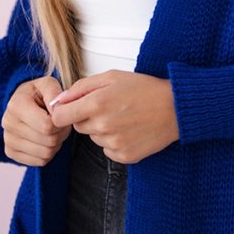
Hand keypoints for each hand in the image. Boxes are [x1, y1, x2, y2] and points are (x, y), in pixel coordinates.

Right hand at [1, 76, 71, 165]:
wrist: (22, 102)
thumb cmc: (38, 93)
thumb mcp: (48, 84)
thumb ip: (54, 93)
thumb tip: (58, 111)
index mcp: (16, 105)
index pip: (47, 126)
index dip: (61, 123)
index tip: (61, 115)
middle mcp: (8, 123)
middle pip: (49, 141)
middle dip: (61, 133)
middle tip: (60, 124)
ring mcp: (7, 140)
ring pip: (46, 153)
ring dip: (56, 144)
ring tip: (53, 131)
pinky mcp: (10, 152)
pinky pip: (40, 162)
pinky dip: (48, 153)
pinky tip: (45, 140)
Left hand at [47, 70, 179, 163]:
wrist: (175, 108)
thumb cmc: (143, 88)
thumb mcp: (111, 77)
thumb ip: (81, 87)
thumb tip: (59, 100)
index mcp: (97, 104)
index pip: (59, 117)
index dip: (62, 112)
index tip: (70, 109)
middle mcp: (103, 126)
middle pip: (77, 127)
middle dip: (86, 117)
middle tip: (109, 107)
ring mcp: (114, 144)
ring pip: (94, 138)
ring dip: (102, 129)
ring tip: (124, 117)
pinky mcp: (124, 156)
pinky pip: (107, 150)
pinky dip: (115, 141)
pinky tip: (130, 129)